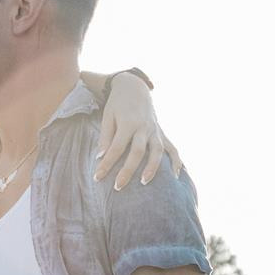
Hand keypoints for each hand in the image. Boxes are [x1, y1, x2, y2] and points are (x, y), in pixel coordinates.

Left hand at [94, 70, 184, 189]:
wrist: (134, 87)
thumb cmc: (117, 104)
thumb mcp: (108, 116)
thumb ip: (105, 137)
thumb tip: (101, 157)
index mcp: (128, 122)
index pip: (116, 148)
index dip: (106, 164)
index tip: (97, 177)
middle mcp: (144, 127)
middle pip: (137, 152)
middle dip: (128, 170)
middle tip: (117, 187)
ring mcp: (155, 130)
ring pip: (157, 151)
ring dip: (152, 168)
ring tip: (144, 183)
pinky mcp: (162, 133)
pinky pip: (172, 148)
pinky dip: (176, 162)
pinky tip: (177, 176)